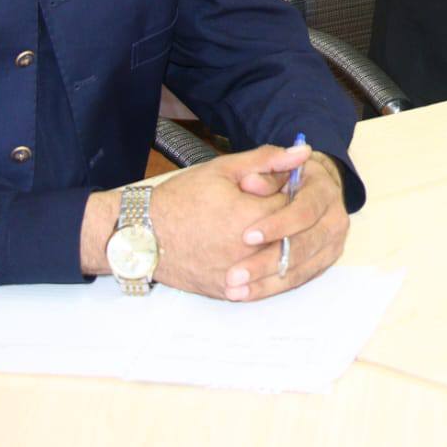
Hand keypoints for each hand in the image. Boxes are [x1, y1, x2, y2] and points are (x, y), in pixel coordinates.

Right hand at [82, 144, 304, 298]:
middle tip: (275, 209)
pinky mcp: (230, 294)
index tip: (280, 187)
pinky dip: (272, 273)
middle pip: (295, 237)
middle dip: (293, 222)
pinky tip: (265, 256)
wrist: (142, 235)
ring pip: (284, 265)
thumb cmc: (180, 198)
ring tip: (271, 232)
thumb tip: (304, 152)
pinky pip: (265, 287)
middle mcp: (250, 252)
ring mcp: (240, 276)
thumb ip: (267, 160)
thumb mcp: (223, 169)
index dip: (293, 193)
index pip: (297, 205)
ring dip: (287, 248)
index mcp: (252, 216)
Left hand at [224, 151, 348, 301]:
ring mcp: (332, 244)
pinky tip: (246, 293)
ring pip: (300, 269)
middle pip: (303, 246)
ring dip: (266, 283)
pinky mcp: (323, 263)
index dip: (277, 225)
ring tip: (234, 290)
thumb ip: (263, 169)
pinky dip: (271, 288)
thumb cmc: (285, 176)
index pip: (305, 211)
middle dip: (266, 262)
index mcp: (325, 191)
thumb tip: (251, 181)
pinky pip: (298, 280)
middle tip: (234, 275)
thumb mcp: (274, 166)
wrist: (309, 191)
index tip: (246, 237)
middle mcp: (335, 219)